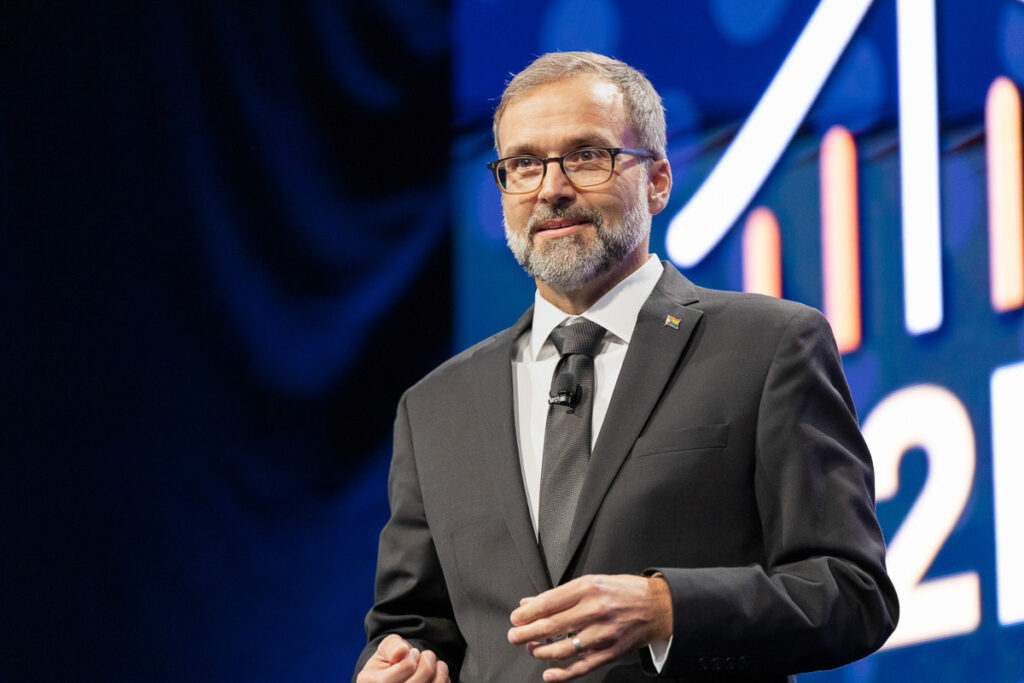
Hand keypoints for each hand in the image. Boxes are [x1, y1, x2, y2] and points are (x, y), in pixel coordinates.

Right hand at [356, 634, 449, 682]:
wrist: (396, 676)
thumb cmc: (391, 662)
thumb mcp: (386, 649)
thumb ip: (392, 646)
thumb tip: (401, 651)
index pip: (404, 668)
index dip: (412, 657)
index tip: (412, 653)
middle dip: (427, 665)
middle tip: (428, 656)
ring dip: (439, 676)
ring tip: (438, 666)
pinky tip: (439, 678)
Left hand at [507, 574, 672, 681]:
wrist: (657, 606)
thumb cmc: (623, 591)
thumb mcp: (592, 582)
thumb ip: (560, 594)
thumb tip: (530, 603)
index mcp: (588, 588)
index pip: (549, 603)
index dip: (528, 613)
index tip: (515, 618)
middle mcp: (595, 610)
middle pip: (552, 626)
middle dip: (527, 633)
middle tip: (514, 637)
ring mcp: (603, 633)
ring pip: (564, 649)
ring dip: (542, 651)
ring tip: (531, 649)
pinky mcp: (611, 652)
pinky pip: (582, 666)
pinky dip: (563, 674)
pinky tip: (549, 674)